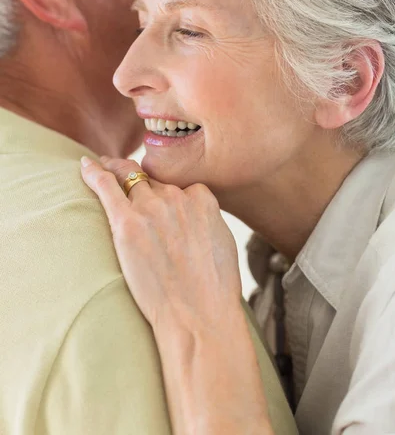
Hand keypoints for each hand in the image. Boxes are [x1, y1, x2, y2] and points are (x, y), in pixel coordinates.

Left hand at [81, 156, 241, 333]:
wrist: (199, 314)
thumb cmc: (214, 288)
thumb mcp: (223, 241)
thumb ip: (207, 220)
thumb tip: (197, 219)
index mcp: (202, 199)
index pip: (178, 186)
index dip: (166, 194)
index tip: (157, 199)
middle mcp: (176, 197)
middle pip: (151, 180)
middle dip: (136, 175)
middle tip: (120, 169)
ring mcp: (150, 208)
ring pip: (128, 177)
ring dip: (114, 168)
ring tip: (103, 165)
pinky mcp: (127, 223)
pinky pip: (106, 187)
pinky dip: (94, 172)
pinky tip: (85, 165)